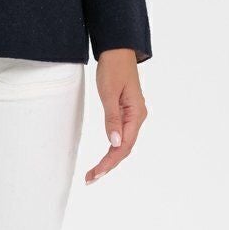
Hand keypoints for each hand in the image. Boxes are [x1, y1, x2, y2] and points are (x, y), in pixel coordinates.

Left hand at [85, 49, 147, 184]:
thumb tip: (115, 143)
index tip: (95, 174)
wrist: (117, 50)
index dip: (109, 162)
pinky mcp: (127, 112)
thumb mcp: (109, 92)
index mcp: (136, 113)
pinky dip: (113, 148)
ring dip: (111, 159)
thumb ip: (112, 118)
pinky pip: (122, 135)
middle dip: (108, 165)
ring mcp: (133, 115)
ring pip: (123, 144)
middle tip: (90, 179)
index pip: (123, 146)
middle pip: (124, 148)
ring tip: (95, 173)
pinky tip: (105, 157)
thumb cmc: (113, 67)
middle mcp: (137, 117)